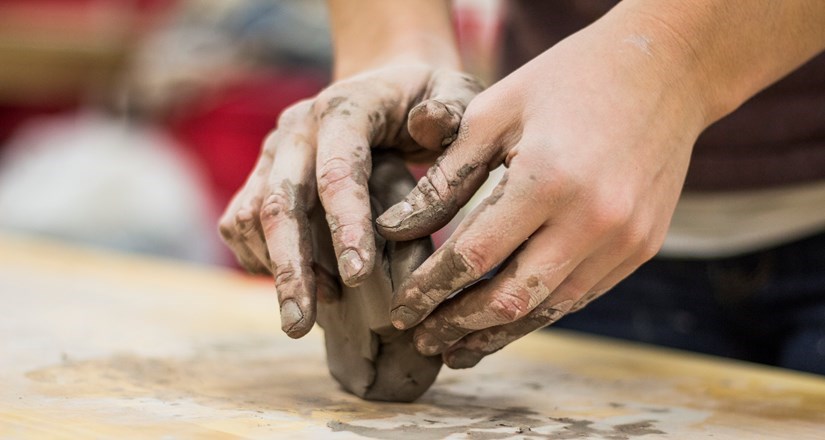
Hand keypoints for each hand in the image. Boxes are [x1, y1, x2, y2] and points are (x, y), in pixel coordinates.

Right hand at [218, 62, 482, 337]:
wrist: (385, 84)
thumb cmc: (428, 97)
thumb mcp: (455, 90)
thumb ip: (451, 109)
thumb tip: (426, 126)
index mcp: (345, 109)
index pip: (338, 171)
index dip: (345, 226)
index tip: (359, 279)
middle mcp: (297, 130)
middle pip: (279, 202)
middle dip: (290, 268)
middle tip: (299, 326)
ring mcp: (273, 153)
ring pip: (250, 216)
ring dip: (275, 269)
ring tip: (308, 315)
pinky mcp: (261, 175)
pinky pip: (241, 222)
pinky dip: (260, 260)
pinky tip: (298, 286)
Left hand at [376, 21, 709, 367]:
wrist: (666, 69)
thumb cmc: (567, 81)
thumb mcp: (494, 112)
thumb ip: (446, 177)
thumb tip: (395, 230)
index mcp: (547, 178)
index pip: (472, 256)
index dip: (429, 290)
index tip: (400, 309)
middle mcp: (593, 220)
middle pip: (510, 298)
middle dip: (458, 326)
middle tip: (422, 340)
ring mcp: (625, 239)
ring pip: (549, 309)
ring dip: (499, 333)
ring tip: (458, 349)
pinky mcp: (643, 247)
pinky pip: (582, 294)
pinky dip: (539, 311)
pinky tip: (509, 319)